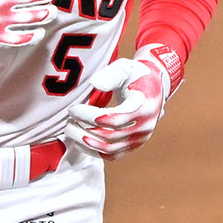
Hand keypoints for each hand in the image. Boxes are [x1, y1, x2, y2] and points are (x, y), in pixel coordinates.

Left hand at [65, 44, 183, 159]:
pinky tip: (80, 140)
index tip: (73, 109)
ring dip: (86, 143)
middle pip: (109, 137)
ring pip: (109, 150)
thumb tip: (94, 84)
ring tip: (71, 130)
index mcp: (143, 107)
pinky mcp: (133, 146)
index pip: (113, 119)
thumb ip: (111, 74)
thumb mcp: (126, 67)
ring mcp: (139, 139)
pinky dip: (93, 150)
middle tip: (68, 121)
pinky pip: (111, 155)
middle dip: (84, 130)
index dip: (89, 117)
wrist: (153, 87)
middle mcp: (144, 127)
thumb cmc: (136, 75)